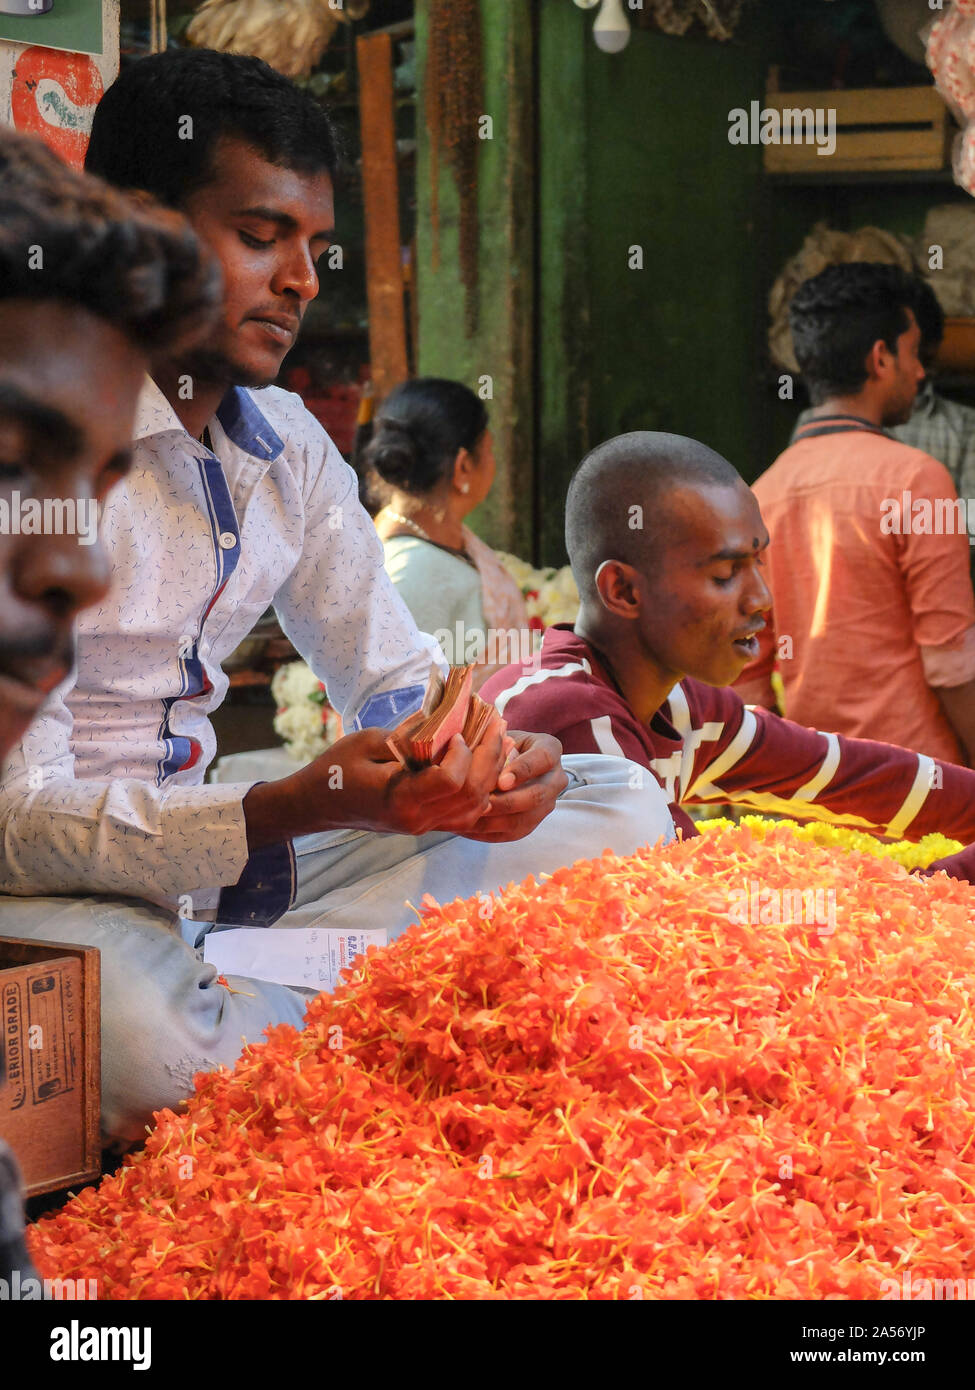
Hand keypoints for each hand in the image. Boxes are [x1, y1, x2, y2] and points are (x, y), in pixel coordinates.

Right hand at [274, 717, 508, 840]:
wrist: (318, 804)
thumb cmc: (337, 769)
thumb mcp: (368, 741)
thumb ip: (408, 735)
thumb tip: (445, 718)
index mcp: (400, 799)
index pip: (450, 781)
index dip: (463, 754)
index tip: (457, 733)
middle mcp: (417, 819)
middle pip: (472, 795)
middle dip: (490, 758)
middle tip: (497, 726)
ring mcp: (422, 826)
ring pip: (475, 808)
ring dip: (492, 775)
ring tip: (500, 742)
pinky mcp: (425, 824)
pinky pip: (464, 814)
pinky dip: (481, 790)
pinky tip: (486, 766)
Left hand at [460, 729, 567, 841]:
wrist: (505, 761)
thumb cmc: (498, 743)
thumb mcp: (498, 736)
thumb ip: (492, 742)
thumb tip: (475, 750)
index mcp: (550, 749)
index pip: (542, 759)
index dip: (523, 771)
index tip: (501, 781)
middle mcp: (556, 778)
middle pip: (538, 795)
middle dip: (508, 802)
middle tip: (483, 804)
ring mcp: (547, 803)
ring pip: (526, 819)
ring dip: (496, 820)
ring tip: (471, 818)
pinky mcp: (533, 822)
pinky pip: (514, 833)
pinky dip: (490, 832)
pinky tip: (469, 827)